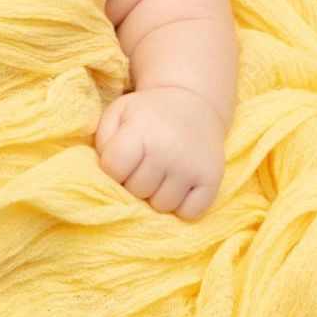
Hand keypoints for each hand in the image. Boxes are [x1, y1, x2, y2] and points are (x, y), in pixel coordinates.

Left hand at [94, 86, 226, 220]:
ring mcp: (192, 167)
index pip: (114, 171)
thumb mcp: (119, 113)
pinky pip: (189, 213)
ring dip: (157, 196)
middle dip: (134, 183)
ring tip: (161, 175)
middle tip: (143, 166)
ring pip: (162, 206)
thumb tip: (107, 175)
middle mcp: (168, 150)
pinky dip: (182, 206)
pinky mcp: (212, 179)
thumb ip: (104, 141)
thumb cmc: (148, 114)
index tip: (122, 161)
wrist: (195, 104)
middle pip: (137, 191)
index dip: (113, 170)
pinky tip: (179, 187)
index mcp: (141, 132)